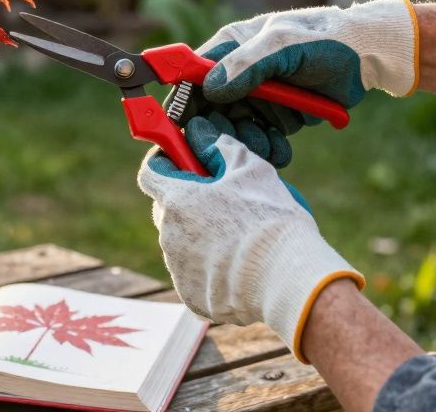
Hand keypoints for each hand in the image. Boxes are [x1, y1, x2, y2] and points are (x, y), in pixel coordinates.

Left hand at [137, 115, 363, 360]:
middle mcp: (169, 235)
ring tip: (241, 237)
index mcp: (176, 200)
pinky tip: (242, 265)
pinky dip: (212, 268)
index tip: (184, 161)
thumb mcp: (252, 170)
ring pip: (183, 244)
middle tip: (222, 199)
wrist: (285, 278)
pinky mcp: (193, 296)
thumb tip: (213, 139)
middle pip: (168, 210)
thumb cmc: (269, 219)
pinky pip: (196, 275)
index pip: (151, 173)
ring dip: (202, 236)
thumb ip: (225, 149)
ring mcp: (178, 269)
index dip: (165, 163)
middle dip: (189, 202)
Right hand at [178, 0, 418, 144]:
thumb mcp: (285, 45)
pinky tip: (281, 152)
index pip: (191, 77)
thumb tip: (211, 87)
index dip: (184, 104)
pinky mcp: (276, 116)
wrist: (366, 57)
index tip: (187, 130)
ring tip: (267, 148)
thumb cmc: (325, 40)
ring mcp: (257, 96)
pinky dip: (268, 150)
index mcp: (231, 48)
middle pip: (210, 112)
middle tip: (234, 147)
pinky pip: (261, 139)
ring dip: (247, 144)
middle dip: (221, 132)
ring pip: (235, 131)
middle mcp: (239, 73)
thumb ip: (248, 64)